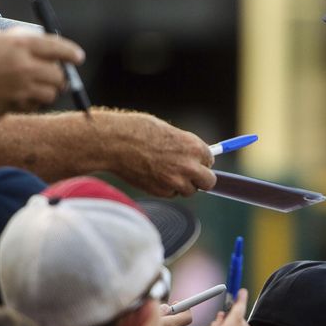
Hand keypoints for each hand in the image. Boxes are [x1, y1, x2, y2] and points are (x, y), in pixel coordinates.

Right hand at [0, 27, 85, 121]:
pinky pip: (30, 107)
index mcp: (18, 44)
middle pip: (58, 76)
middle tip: (54, 78)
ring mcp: (20, 90)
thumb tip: (27, 41)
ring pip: (49, 95)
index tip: (78, 57)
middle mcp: (24, 67)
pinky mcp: (13, 107)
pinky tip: (15, 98)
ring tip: (31, 88)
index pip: (56, 48)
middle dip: (59, 78)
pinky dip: (28, 103)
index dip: (70, 53)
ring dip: (44, 92)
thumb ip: (10, 40)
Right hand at [92, 110, 215, 196]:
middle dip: (200, 179)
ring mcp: (176, 181)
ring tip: (164, 172)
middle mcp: (189, 166)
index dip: (201, 161)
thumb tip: (193, 156)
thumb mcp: (168, 132)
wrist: (116, 143)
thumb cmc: (138, 131)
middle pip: (208, 182)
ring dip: (181, 185)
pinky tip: (153, 175)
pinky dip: (165, 188)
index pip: (210, 161)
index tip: (195, 161)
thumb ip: (184, 146)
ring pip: (189, 190)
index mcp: (194, 147)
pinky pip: (171, 194)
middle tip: (190, 175)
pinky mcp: (162, 192)